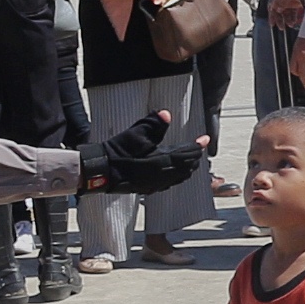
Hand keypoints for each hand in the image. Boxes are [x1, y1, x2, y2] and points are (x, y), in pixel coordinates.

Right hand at [81, 110, 196, 193]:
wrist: (100, 171)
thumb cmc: (116, 152)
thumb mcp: (135, 134)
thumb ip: (153, 124)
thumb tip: (166, 114)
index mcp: (162, 161)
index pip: (187, 153)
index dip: (197, 145)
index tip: (204, 139)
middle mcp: (163, 175)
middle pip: (187, 166)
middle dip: (195, 156)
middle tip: (199, 147)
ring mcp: (156, 184)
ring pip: (180, 176)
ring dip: (188, 167)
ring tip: (191, 159)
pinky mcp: (149, 188)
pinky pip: (171, 182)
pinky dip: (178, 175)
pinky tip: (176, 171)